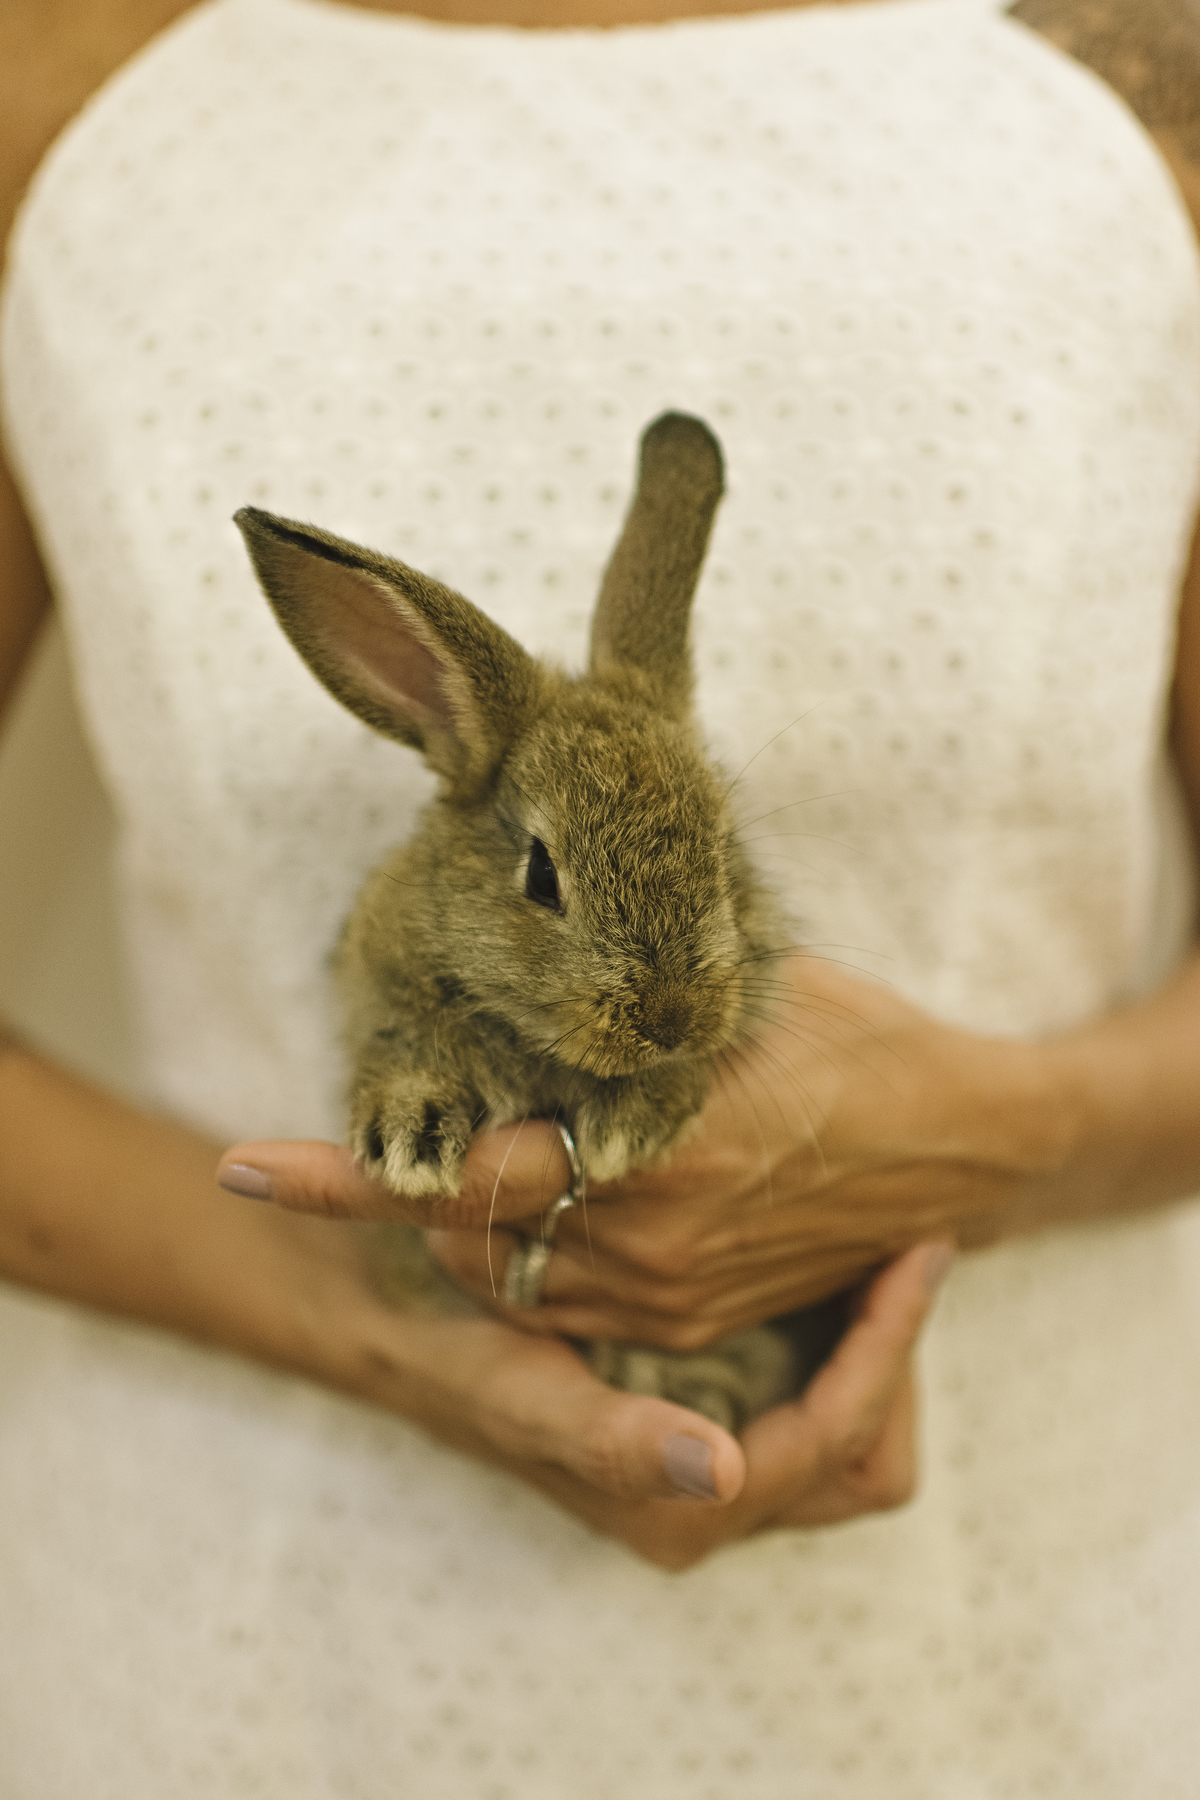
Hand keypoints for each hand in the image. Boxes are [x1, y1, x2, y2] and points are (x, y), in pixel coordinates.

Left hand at [221, 955, 1064, 1348]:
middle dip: (412, 1195)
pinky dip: (541, 1255)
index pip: (457, 1174)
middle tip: (397, 1132)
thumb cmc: (856, 1039)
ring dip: (475, 1228)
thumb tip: (535, 950)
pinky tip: (566, 1195)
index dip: (339, 1181)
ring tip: (490, 1156)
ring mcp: (668, 1295)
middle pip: (465, 1239)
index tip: (240, 1172)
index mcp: (646, 1147)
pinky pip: (573, 1304)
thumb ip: (624, 1001)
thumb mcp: (737, 989)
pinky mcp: (693, 1318)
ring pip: (511, 1280)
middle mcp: (644, 1239)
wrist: (964, 1144)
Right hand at [286, 1220, 952, 1568]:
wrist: (392, 1321)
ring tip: (880, 1241)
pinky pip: (811, 1386)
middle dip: (896, 1353)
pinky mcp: (706, 1411)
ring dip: (871, 1342)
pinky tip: (826, 1251)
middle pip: (868, 1451)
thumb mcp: (520, 1390)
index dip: (888, 1350)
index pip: (840, 1444)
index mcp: (683, 1512)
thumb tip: (723, 1471)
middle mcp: (709, 1502)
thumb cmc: (453, 1355)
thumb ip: (615, 1441)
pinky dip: (832, 1329)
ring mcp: (713, 1462)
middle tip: (909, 1242)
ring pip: (850, 1424)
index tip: (917, 1247)